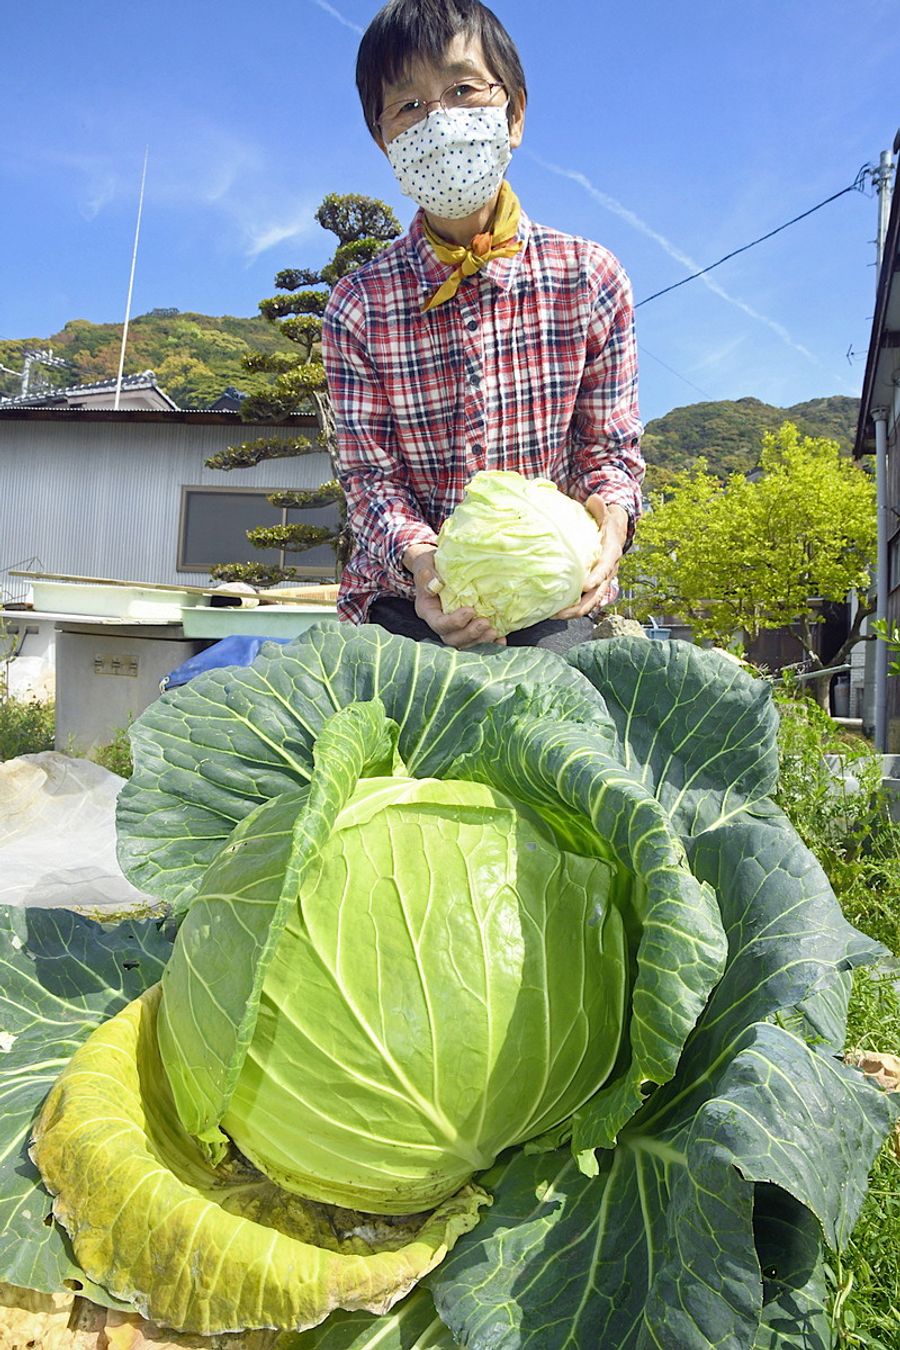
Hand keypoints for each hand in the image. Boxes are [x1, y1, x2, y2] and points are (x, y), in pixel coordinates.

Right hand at [404, 545, 505, 648]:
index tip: (470, 611)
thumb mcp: (424, 564)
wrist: (435, 566)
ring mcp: (454, 627)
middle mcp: (440, 623)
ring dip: (480, 640)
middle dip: (470, 634)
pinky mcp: (468, 625)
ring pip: (465, 642)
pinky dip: (490, 642)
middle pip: (452, 638)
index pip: (439, 624)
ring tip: (494, 632)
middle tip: (486, 623)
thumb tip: (436, 583)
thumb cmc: (429, 565)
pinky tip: (501, 639)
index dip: (454, 622)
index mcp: (428, 611)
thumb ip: (427, 574)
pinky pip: (477, 639)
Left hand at [554, 498, 628, 619]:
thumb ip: (600, 508)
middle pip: (598, 593)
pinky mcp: (595, 586)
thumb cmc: (607, 521)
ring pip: (591, 601)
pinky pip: (585, 600)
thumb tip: (596, 499)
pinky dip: (573, 608)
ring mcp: (602, 581)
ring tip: (554, 616)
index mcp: (612, 554)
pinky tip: (555, 612)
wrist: (615, 530)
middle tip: (561, 613)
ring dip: (574, 611)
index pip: (606, 568)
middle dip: (581, 605)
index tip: (585, 585)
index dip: (597, 577)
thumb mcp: (606, 512)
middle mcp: (609, 571)